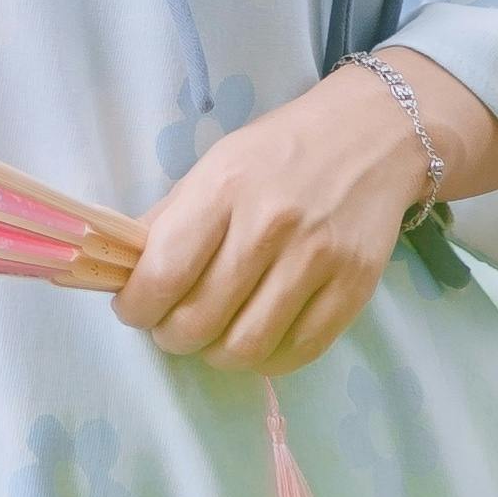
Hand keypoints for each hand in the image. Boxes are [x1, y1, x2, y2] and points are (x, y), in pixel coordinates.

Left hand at [110, 69, 425, 374]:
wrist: (370, 136)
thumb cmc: (280, 151)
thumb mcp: (215, 163)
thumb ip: (170, 218)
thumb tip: (127, 270)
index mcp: (224, 188)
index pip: (163, 273)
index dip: (137, 307)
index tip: (133, 310)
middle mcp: (270, 225)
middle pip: (200, 320)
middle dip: (172, 337)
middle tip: (171, 328)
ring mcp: (317, 260)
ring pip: (247, 347)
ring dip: (216, 355)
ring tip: (212, 338)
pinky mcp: (355, 288)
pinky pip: (299, 352)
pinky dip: (267, 360)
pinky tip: (256, 339)